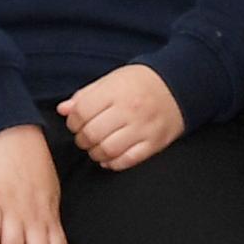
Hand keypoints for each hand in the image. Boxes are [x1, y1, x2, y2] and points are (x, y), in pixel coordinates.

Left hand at [58, 64, 184, 171]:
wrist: (179, 86)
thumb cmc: (141, 82)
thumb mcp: (112, 80)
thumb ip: (86, 95)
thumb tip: (63, 109)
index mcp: (116, 91)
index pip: (82, 112)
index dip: (73, 121)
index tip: (76, 123)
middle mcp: (129, 110)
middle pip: (92, 133)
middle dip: (82, 139)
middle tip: (85, 137)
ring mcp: (143, 128)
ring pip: (108, 150)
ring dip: (95, 153)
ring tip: (96, 147)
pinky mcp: (154, 143)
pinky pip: (127, 160)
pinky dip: (113, 163)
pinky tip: (110, 157)